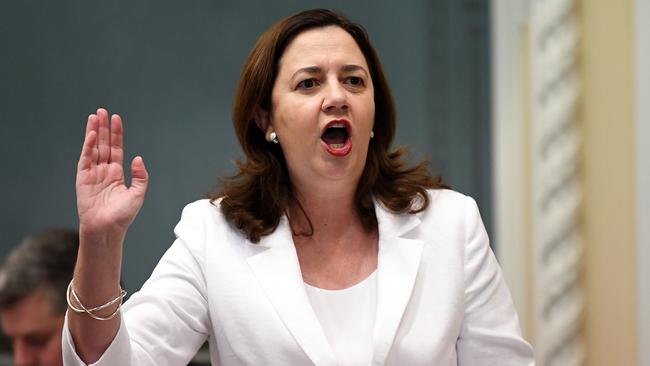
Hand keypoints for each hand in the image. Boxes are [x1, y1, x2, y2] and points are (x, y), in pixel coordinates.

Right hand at [76, 108, 148, 237]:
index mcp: (117, 173)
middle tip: (103, 111)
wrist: (107, 229)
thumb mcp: (138, 194)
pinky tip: (92, 134)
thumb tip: (138, 158)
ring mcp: (93, 173)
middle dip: (104, 128)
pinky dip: (89, 146)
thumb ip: (140, 176)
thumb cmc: (122, 215)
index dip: (116, 134)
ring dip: (94, 132)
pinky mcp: (83, 178)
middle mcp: (104, 171)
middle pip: (104, 144)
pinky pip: (86, 158)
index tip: (116, 118)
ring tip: (95, 116)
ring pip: (94, 148)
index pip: (116, 148)